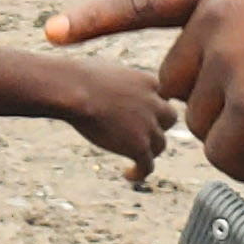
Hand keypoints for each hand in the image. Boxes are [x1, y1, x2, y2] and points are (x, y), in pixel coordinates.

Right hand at [60, 54, 174, 184]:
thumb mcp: (107, 69)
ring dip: (148, 151)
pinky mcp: (138, 146)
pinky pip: (148, 165)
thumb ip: (117, 80)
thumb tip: (105, 85)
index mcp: (148, 82)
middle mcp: (154, 103)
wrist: (74, 90)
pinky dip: (140, 172)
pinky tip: (128, 174)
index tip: (141, 113)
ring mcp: (148, 125)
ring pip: (160, 144)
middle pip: (169, 118)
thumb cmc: (79, 76)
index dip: (152, 105)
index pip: (161, 96)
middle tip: (141, 133)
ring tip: (134, 158)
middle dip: (158, 125)